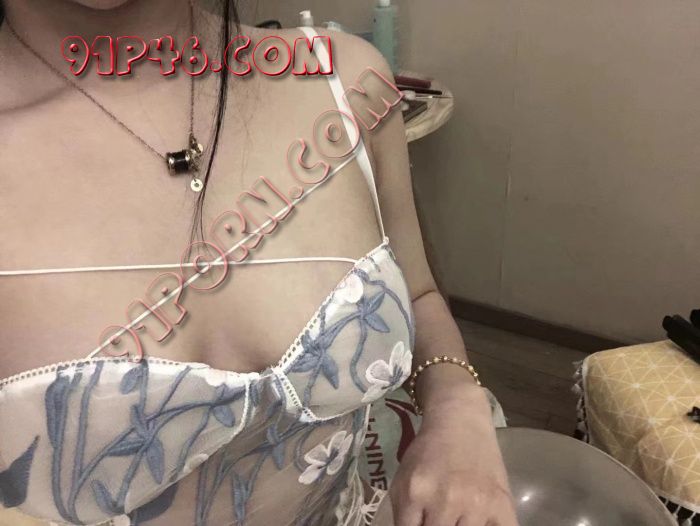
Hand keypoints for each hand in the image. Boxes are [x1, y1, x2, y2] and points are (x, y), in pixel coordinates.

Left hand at [388, 387, 518, 525]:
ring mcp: (478, 504)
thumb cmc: (428, 452)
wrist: (460, 422)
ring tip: (458, 517)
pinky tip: (481, 520)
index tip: (424, 522)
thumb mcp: (404, 480)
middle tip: (441, 517)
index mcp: (416, 493)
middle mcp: (447, 500)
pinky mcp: (503, 506)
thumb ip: (403, 515)